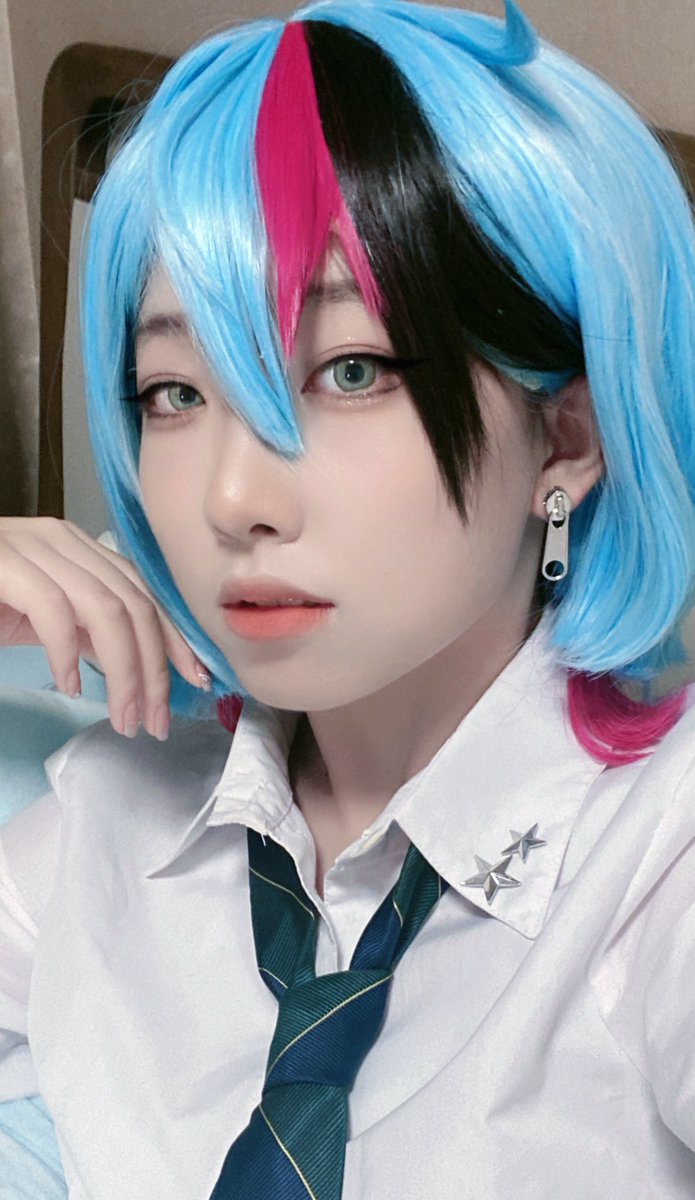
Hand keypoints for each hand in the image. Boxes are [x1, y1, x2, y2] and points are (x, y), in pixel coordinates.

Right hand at [0, 517, 211, 739]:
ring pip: (106, 610)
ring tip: (124, 717)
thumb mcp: (44, 617)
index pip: (145, 592)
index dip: (176, 639)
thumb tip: (144, 664)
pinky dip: (68, 654)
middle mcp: (62, 538)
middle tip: (154, 721)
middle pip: (135, 604)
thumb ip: (89, 628)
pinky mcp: (3, 563)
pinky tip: (69, 687)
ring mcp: (31, 546)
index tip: (196, 683)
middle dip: (155, 669)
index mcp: (78, 547)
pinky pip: (55, 610)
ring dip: (124, 672)